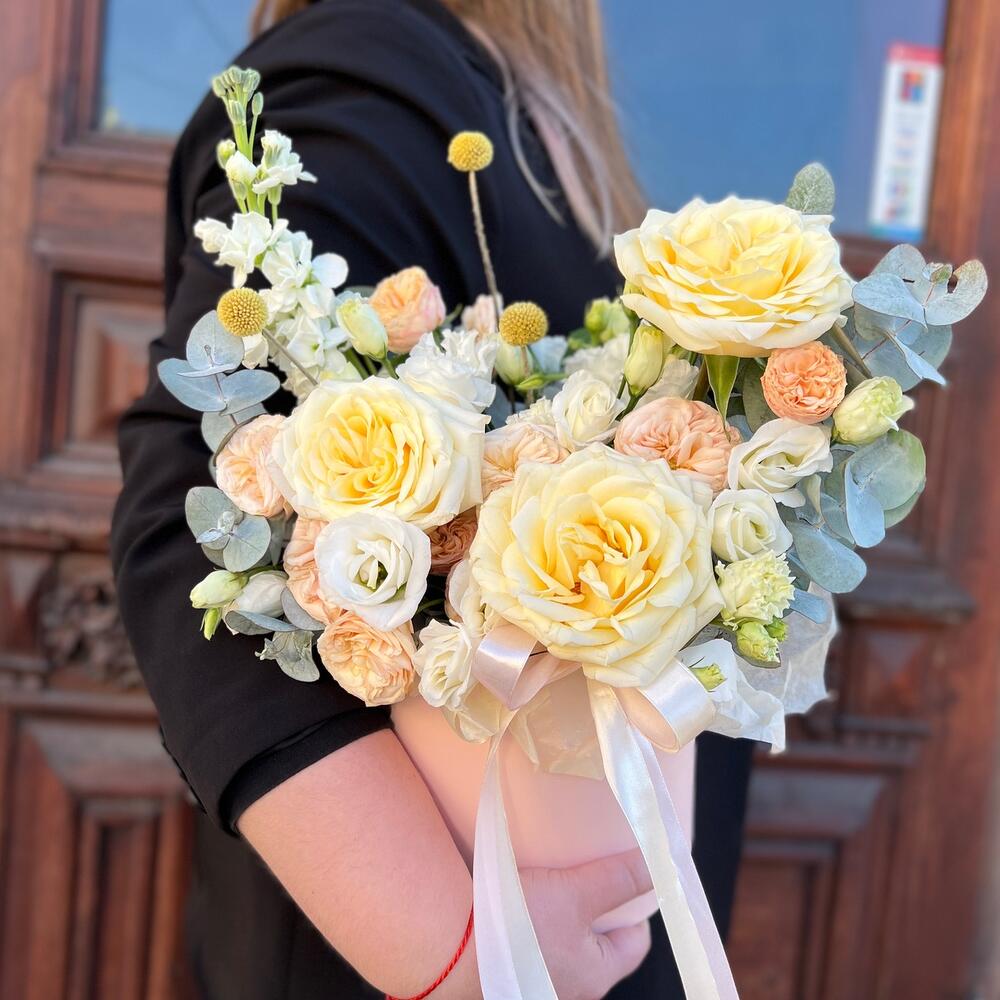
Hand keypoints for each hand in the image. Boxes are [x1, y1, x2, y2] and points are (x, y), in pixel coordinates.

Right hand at [520, 848, 653, 999]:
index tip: (623, 870)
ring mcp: (543, 971)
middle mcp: (572, 979)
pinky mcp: (516, 958)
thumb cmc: (515, 933)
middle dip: (595, 894)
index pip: (635, 937)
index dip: (635, 901)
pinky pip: (537, 928)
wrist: (452, 948)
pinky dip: (536, 904)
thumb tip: (655, 863)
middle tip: (586, 864)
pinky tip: (524, 883)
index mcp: (596, 974)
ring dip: (562, 898)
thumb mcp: (573, 896)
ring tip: (553, 869)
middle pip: (601, 930)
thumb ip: (617, 879)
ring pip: (567, 927)